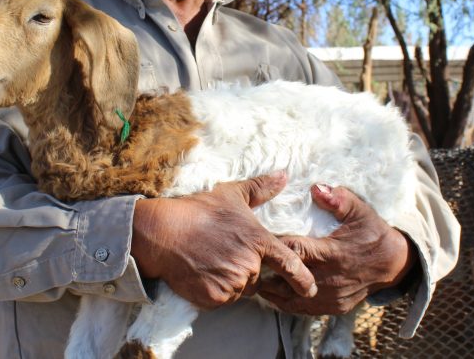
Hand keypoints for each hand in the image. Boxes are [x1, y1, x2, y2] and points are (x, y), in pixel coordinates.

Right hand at [130, 172, 317, 309]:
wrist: (163, 233)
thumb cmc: (198, 211)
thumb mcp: (232, 195)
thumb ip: (261, 188)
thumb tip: (283, 175)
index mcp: (259, 241)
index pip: (290, 264)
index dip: (303, 278)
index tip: (310, 288)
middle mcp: (249, 265)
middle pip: (258, 276)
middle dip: (246, 268)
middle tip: (223, 251)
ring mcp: (232, 284)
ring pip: (240, 289)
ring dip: (231, 280)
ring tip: (210, 259)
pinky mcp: (214, 298)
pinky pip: (222, 298)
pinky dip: (215, 290)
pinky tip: (202, 272)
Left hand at [258, 183, 414, 314]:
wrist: (393, 263)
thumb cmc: (372, 233)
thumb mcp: (360, 211)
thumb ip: (338, 199)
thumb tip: (316, 188)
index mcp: (332, 253)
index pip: (295, 251)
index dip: (275, 246)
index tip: (259, 238)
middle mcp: (329, 279)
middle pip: (286, 280)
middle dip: (267, 272)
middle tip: (249, 262)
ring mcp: (331, 297)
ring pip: (291, 301)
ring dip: (272, 291)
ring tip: (256, 278)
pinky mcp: (334, 308)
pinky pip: (304, 310)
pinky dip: (287, 302)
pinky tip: (275, 292)